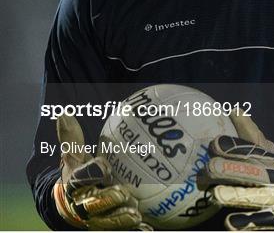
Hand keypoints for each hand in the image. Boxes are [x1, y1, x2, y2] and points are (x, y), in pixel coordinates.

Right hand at [53, 115, 151, 229]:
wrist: (73, 204)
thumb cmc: (79, 173)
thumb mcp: (74, 156)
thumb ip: (71, 138)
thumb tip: (64, 113)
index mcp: (74, 186)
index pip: (80, 179)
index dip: (90, 173)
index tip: (103, 165)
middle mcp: (83, 204)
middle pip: (93, 204)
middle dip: (107, 200)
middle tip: (123, 193)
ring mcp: (95, 219)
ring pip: (106, 222)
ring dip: (121, 218)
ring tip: (136, 214)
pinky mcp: (107, 227)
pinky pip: (120, 231)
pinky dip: (134, 231)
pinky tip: (147, 228)